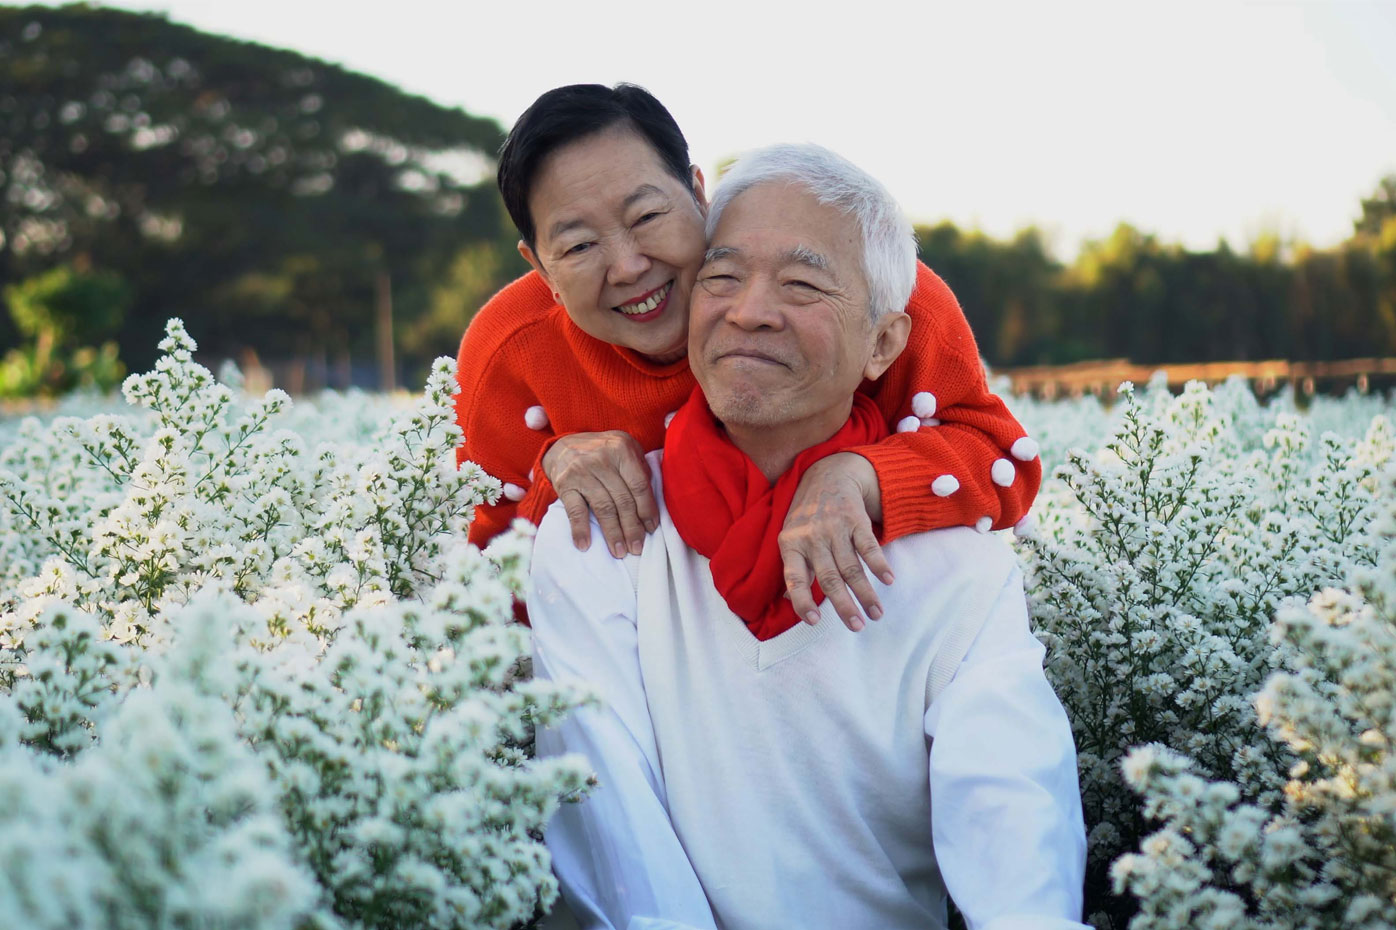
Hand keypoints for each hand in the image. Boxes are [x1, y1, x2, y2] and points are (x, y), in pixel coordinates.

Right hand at [542, 430, 657, 557]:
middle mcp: (602, 459)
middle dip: (632, 528)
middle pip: (622, 500)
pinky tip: (585, 545)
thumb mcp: (623, 448)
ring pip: (603, 508)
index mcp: (621, 449)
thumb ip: (639, 468)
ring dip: (612, 534)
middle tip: (637, 548)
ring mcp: (581, 471)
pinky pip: (575, 511)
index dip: (647, 510)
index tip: (651, 529)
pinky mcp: (564, 484)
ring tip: (619, 552)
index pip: (639, 485)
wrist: (562, 446)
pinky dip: (580, 529)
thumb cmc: (601, 452)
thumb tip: (652, 500)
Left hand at [779, 452, 891, 632]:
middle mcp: (812, 537)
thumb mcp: (791, 536)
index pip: (794, 578)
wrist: (829, 474)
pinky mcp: (855, 519)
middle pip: (829, 578)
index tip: (814, 621)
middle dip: (844, 605)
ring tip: (876, 614)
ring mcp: (834, 528)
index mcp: (791, 544)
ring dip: (866, 593)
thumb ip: (794, 568)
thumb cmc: (807, 514)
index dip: (802, 601)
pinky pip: (868, 547)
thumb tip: (789, 601)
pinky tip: (888, 581)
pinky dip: (879, 565)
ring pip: (851, 567)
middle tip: (857, 626)